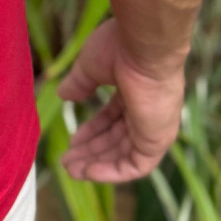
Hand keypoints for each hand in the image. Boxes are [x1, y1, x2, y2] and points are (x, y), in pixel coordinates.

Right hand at [56, 18, 185, 183]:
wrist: (143, 46)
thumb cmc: (119, 48)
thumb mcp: (91, 67)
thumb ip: (79, 83)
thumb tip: (63, 95)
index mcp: (137, 90)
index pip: (114, 117)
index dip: (92, 130)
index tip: (72, 139)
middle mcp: (148, 111)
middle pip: (117, 138)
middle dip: (91, 151)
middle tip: (67, 161)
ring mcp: (154, 127)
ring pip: (124, 154)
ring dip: (97, 164)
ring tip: (71, 170)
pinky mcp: (157, 141)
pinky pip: (136, 166)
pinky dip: (113, 172)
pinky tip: (89, 173)